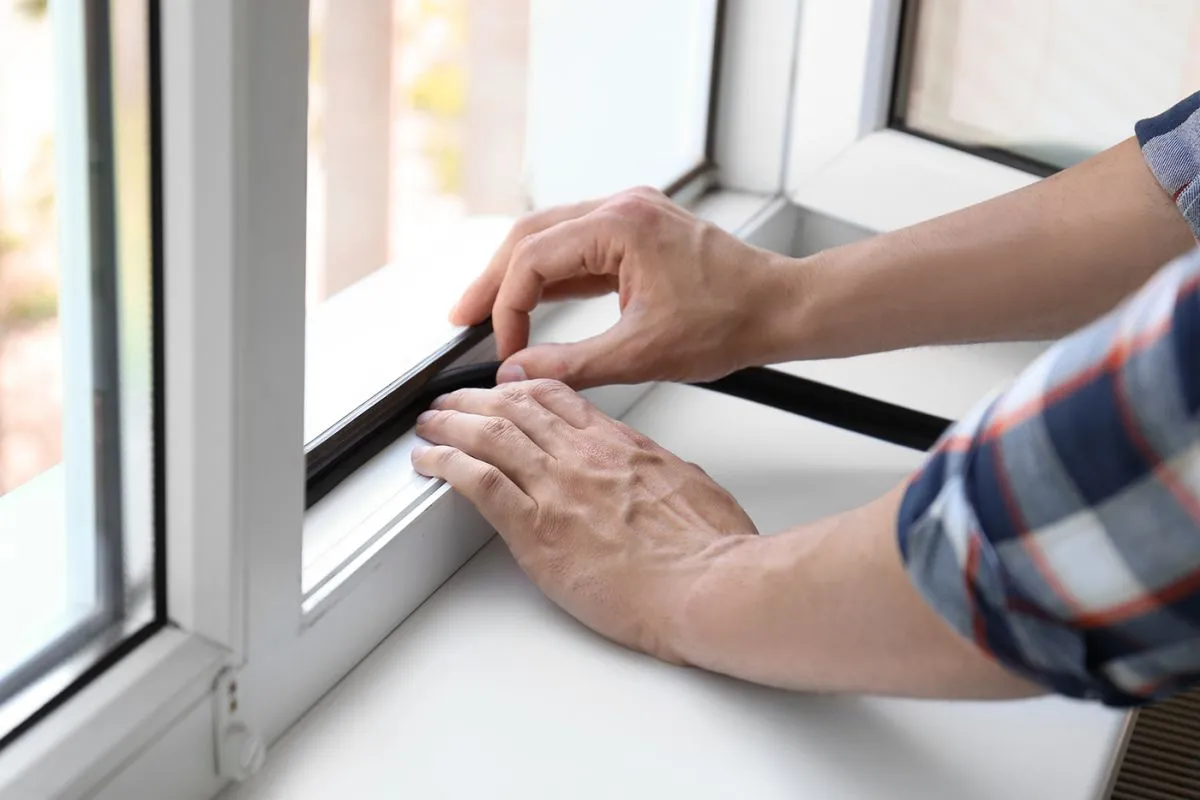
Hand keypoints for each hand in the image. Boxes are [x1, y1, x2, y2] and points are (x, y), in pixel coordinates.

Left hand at [412, 378, 758, 660]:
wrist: (708, 585)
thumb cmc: (710, 549)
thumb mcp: (692, 485)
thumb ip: (661, 471)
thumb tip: (656, 472)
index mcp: (621, 444)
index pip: (560, 398)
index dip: (523, 389)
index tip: (507, 390)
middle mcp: (583, 456)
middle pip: (516, 407)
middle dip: (476, 400)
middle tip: (453, 402)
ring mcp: (557, 487)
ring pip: (489, 434)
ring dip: (450, 424)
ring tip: (429, 424)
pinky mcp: (536, 528)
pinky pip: (478, 481)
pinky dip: (446, 464)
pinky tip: (428, 460)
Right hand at [450, 186, 796, 388]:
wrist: (782, 308)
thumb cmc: (732, 321)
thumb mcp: (642, 354)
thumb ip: (571, 365)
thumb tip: (519, 373)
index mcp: (620, 225)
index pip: (533, 260)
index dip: (507, 308)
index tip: (503, 350)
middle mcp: (622, 208)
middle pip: (531, 236)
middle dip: (494, 280)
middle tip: (461, 316)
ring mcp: (631, 215)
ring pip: (552, 238)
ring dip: (519, 276)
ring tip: (488, 311)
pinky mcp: (640, 231)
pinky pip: (580, 247)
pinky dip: (554, 276)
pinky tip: (535, 302)